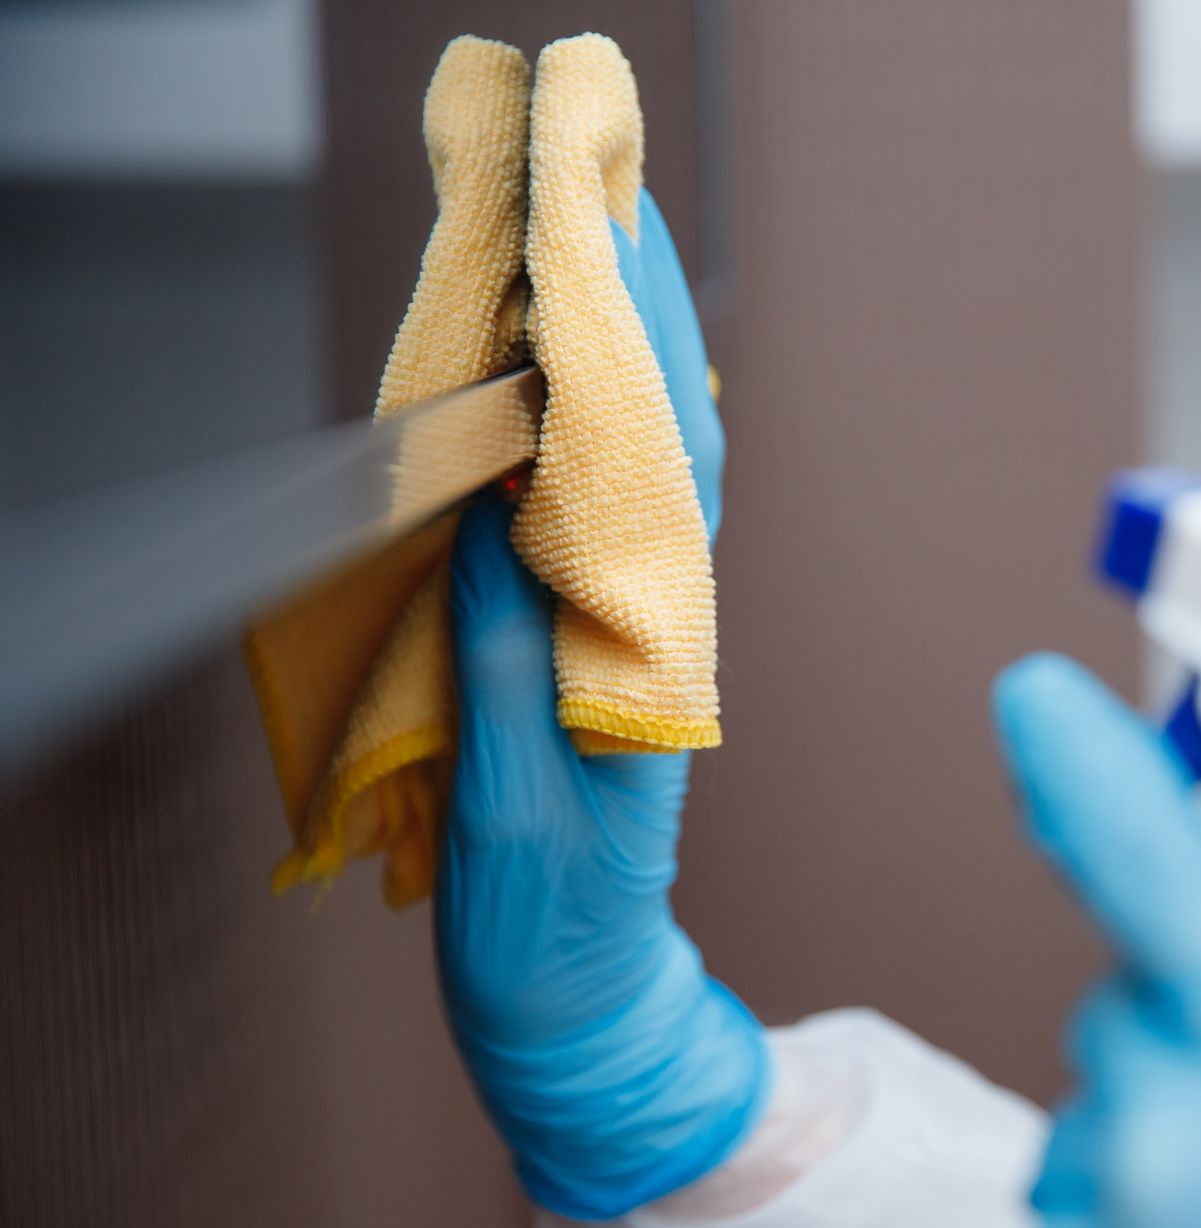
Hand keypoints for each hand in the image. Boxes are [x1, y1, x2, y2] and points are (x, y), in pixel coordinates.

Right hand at [434, 191, 762, 1221]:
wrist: (583, 1009)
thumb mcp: (514, 806)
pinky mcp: (604, 669)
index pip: (661, 478)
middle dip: (643, 336)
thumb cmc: (552, 932)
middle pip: (667, 459)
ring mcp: (636, 649)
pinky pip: (611, 538)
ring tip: (601, 274)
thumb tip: (505, 520)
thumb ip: (507, 665)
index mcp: (647, 661)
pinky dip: (598, 454)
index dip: (641, 360)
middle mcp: (659, 637)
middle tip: (613, 218)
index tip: (616, 255)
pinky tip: (583, 408)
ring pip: (644, 487)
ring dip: (628, 378)